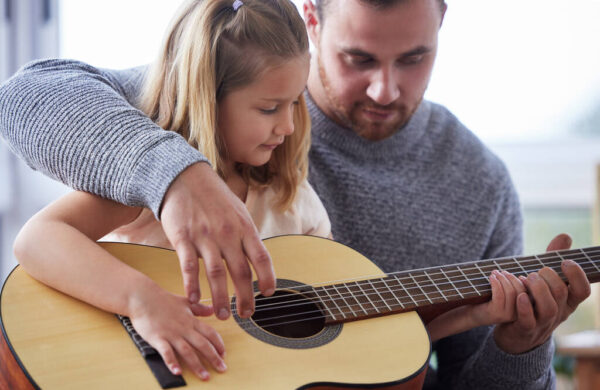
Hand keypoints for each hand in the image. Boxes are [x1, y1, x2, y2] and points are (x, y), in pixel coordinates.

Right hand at [129, 284, 225, 379]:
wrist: (143, 297)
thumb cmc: (163, 300)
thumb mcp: (185, 302)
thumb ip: (199, 308)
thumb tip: (212, 310)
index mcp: (191, 320)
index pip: (210, 333)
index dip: (218, 344)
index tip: (224, 354)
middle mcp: (184, 328)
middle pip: (203, 344)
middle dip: (214, 358)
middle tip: (222, 369)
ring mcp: (171, 334)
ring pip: (187, 351)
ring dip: (197, 365)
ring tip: (205, 376)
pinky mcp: (158, 338)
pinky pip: (166, 352)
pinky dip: (172, 362)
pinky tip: (177, 372)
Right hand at [160, 162, 275, 319]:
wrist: (184, 177)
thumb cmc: (214, 197)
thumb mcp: (238, 211)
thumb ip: (247, 235)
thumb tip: (259, 259)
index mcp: (244, 227)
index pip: (261, 257)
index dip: (267, 277)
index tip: (268, 293)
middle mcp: (227, 233)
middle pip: (241, 271)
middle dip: (245, 297)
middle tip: (246, 314)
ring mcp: (205, 236)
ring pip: (216, 274)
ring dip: (220, 298)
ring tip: (222, 315)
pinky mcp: (183, 238)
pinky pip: (189, 266)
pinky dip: (192, 285)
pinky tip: (194, 300)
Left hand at [469, 270, 524, 326]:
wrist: (470, 313)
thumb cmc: (486, 301)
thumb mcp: (503, 295)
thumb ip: (513, 289)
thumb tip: (522, 277)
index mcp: (521, 310)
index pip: (527, 292)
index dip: (520, 280)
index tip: (510, 273)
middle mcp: (517, 314)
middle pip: (520, 291)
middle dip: (510, 278)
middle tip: (501, 272)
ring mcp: (507, 315)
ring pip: (510, 292)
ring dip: (502, 279)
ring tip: (494, 273)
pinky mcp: (497, 313)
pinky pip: (499, 294)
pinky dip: (496, 283)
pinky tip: (491, 278)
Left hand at [494, 233, 591, 353]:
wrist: (518, 335)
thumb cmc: (534, 301)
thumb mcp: (546, 281)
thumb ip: (554, 259)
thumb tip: (565, 236)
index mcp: (567, 301)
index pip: (583, 290)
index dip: (577, 275)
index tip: (565, 262)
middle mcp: (559, 312)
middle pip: (562, 293)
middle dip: (550, 277)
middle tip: (537, 271)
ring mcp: (542, 323)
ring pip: (549, 308)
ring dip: (537, 289)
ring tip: (526, 279)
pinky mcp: (524, 329)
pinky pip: (528, 320)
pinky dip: (525, 307)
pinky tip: (520, 295)